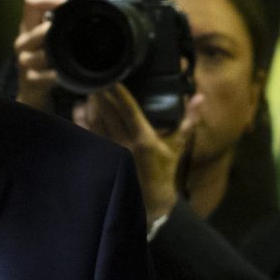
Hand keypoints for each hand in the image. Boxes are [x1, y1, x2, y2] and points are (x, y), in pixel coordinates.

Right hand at [13, 0, 96, 110]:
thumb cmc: (49, 58)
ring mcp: (25, 60)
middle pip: (39, 28)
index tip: (66, 4)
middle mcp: (23, 40)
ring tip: (66, 56)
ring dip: (55, 54)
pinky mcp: (29, 80)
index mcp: (30, 24)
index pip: (31, 1)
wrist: (35, 93)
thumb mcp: (58, 33)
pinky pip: (42, 76)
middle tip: (73, 33)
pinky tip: (59, 75)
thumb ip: (73, 11)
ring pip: (41, 53)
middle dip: (57, 30)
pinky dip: (53, 76)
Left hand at [73, 82, 200, 224]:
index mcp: (144, 140)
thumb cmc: (164, 172)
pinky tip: (78, 109)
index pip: (128, 110)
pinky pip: (87, 137)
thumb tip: (200, 97)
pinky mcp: (101, 161)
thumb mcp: (178, 146)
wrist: (151, 203)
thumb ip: (188, 120)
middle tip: (94, 77)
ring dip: (89, 106)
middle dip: (100, 94)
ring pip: (95, 123)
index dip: (118, 93)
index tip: (111, 77)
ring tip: (87, 90)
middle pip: (108, 113)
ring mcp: (110, 154)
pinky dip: (81, 122)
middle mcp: (124, 145)